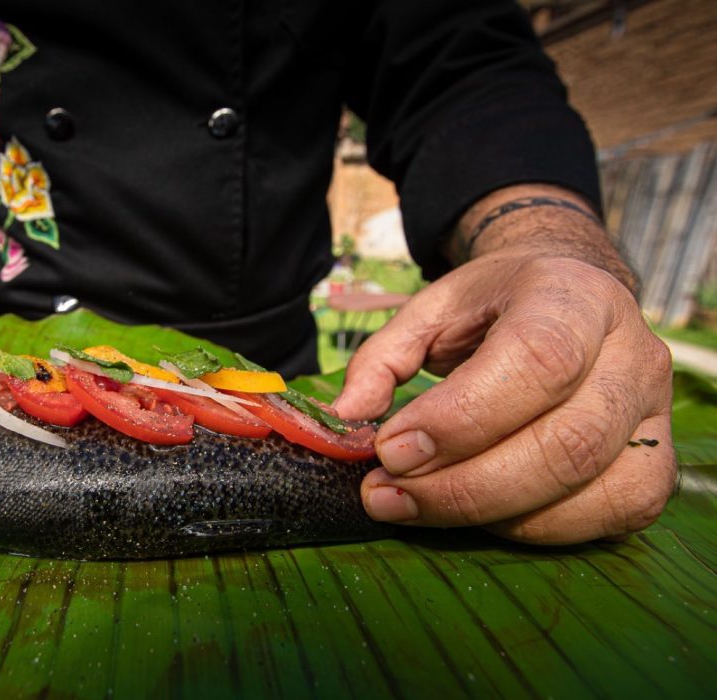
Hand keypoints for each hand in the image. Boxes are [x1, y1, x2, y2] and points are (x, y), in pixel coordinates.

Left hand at [333, 203, 675, 544]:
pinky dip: (537, 530)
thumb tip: (346, 418)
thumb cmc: (495, 308)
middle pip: (566, 441)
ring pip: (591, 487)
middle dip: (464, 484)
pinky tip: (478, 515)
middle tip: (386, 494)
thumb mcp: (431, 310)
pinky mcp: (656, 463)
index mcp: (573, 298)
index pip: (536, 362)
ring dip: (491, 514)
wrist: (570, 295)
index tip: (390, 449)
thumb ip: (382, 358)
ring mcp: (653, 413)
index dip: (461, 418)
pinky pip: (613, 516)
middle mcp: (631, 354)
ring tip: (414, 507)